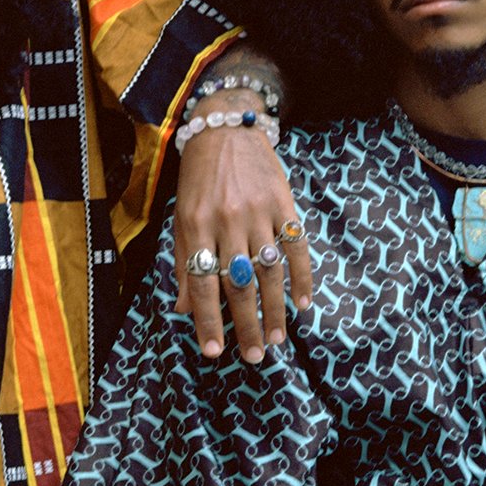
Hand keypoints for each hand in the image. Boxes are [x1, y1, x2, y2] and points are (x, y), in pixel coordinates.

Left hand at [172, 103, 310, 362]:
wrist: (226, 130)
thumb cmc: (199, 179)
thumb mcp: (181, 216)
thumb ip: (182, 261)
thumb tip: (183, 308)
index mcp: (196, 225)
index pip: (202, 283)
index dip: (207, 320)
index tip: (214, 351)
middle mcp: (227, 221)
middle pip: (238, 284)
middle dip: (245, 325)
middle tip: (253, 356)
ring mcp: (258, 212)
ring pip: (268, 271)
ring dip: (274, 309)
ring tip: (276, 339)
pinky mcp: (284, 203)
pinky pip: (296, 247)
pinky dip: (302, 277)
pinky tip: (303, 303)